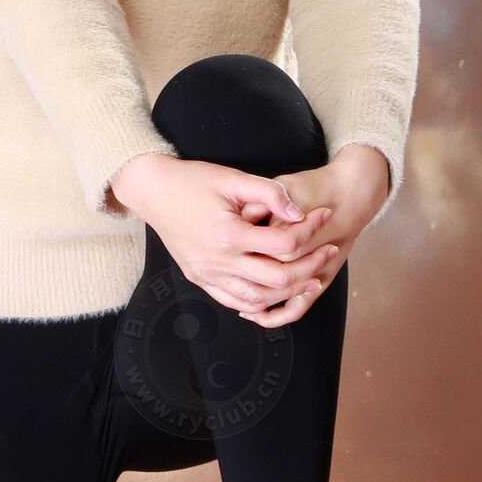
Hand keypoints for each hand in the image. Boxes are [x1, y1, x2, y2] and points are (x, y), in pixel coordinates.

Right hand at [110, 143, 386, 327]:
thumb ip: (269, 193)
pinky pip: (235, 302)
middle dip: (310, 267)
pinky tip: (277, 291)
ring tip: (311, 276)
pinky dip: (260, 303)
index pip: (285, 245)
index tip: (324, 214)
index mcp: (228, 235)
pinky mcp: (201, 279)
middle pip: (278, 280)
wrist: (152, 191)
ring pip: (259, 299)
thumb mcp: (233, 178)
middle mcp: (218, 262)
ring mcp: (208, 275)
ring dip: (290, 292)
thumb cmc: (193, 180)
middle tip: (329, 251)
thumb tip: (300, 213)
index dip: (311, 231)